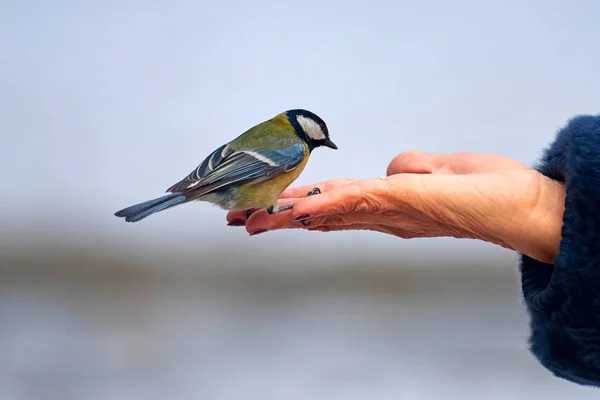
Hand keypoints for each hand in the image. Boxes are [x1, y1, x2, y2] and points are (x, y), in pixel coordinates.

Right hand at [226, 151, 565, 263]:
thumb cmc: (486, 190)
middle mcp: (383, 213)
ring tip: (251, 219)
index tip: (263, 211)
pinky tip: (300, 212)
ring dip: (289, 216)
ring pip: (332, 210)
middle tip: (239, 222)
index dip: (297, 207)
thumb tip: (394, 169)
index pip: (331, 204)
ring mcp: (393, 210)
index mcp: (385, 206)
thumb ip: (410, 170)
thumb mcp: (440, 171)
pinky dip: (327, 208)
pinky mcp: (409, 202)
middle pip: (322, 212)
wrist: (525, 205)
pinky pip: (361, 203)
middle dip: (278, 218)